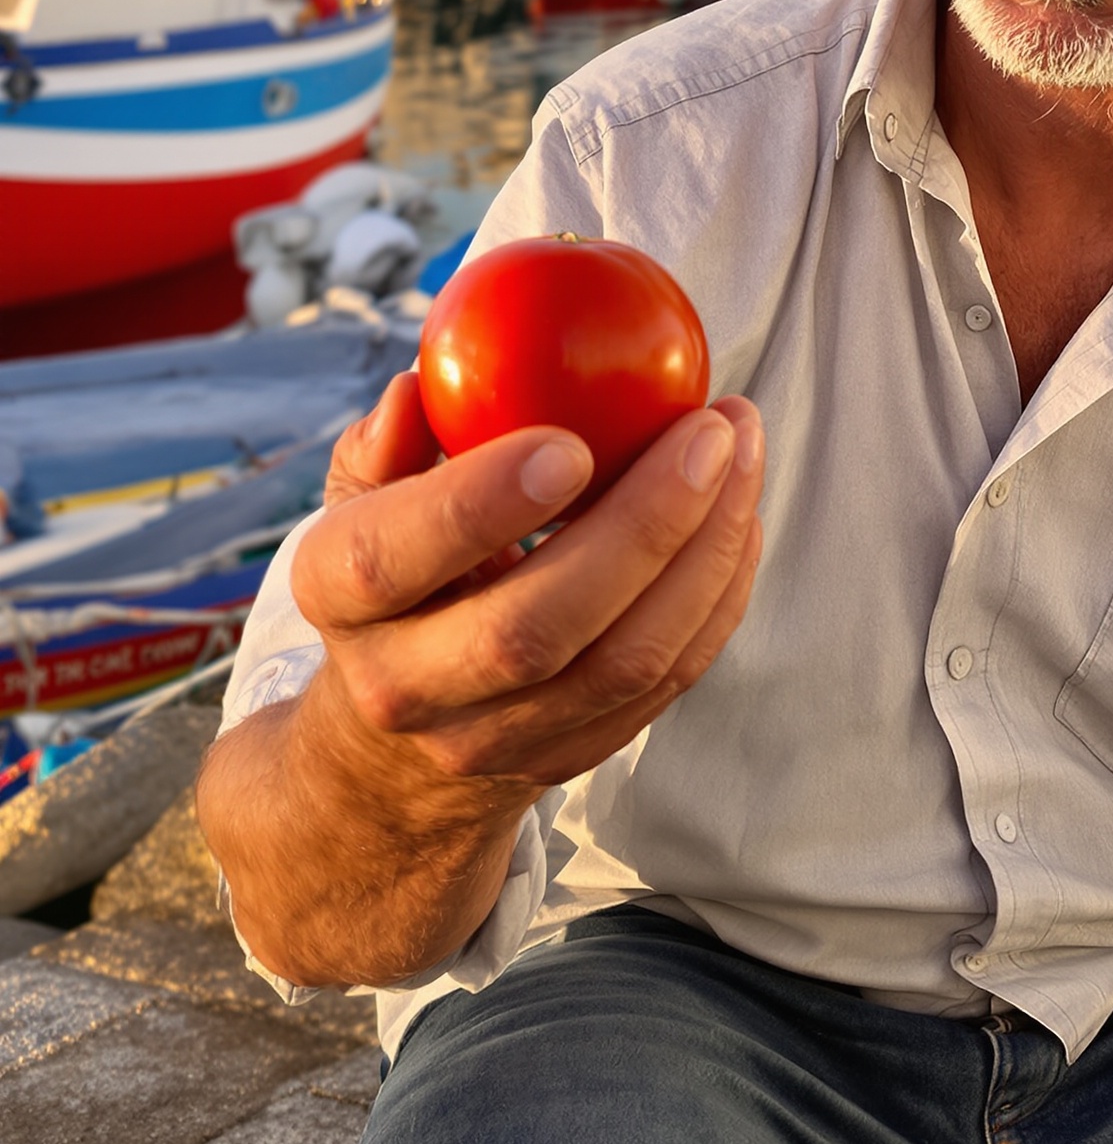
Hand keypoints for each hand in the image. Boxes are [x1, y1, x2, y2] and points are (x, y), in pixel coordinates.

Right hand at [292, 372, 763, 807]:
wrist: (395, 745)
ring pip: (622, 663)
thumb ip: (390, 443)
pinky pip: (664, 684)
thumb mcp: (362, 501)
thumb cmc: (395, 569)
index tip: (570, 443)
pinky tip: (739, 520)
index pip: (393, 560)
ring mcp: (493, 739)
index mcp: (339, 599)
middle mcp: (407, 687)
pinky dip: (717, 598)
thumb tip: (418, 384)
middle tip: (707, 431)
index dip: (480, 504)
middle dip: (641, 524)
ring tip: (743, 453)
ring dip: (704, 554)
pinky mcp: (569, 758)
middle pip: (533, 628)